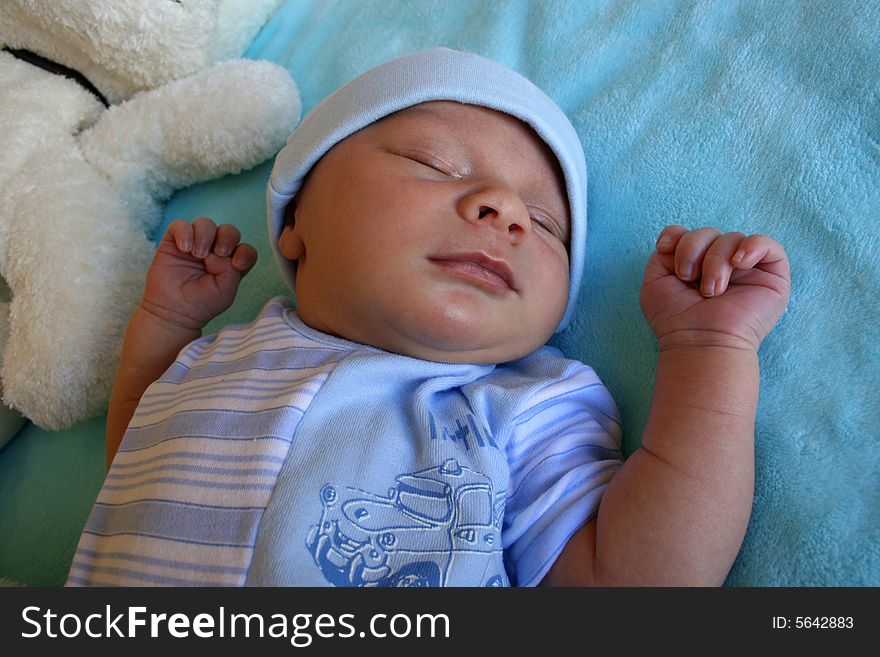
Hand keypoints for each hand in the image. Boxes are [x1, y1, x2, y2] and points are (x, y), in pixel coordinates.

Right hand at [140, 217, 256, 330]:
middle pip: (228, 231)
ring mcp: (195, 244)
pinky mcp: (174, 242)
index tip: (237, 265)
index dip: (245, 252)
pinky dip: (185, 232)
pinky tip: (184, 249)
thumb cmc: (201, 303)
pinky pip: (180, 225)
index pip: (245, 249)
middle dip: (227, 238)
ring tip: (198, 255)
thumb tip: (217, 251)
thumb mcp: (225, 290)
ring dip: (205, 236)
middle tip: (219, 253)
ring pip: (206, 224)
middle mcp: (215, 251)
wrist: (173, 312)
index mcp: (231, 263)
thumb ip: (231, 269)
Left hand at [640, 226, 789, 350]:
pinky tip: (739, 264)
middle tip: (687, 278)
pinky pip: (769, 244)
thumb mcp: (655, 282)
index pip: (688, 234)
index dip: (677, 236)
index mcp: (695, 266)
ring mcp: (747, 270)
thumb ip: (663, 254)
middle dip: (692, 249)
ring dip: (715, 260)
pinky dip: (752, 247)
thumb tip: (679, 237)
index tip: (665, 250)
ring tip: (710, 290)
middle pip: (708, 232)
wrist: (699, 343)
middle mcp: (721, 265)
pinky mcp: (772, 277)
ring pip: (732, 237)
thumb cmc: (676, 320)